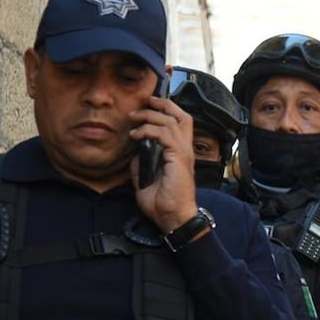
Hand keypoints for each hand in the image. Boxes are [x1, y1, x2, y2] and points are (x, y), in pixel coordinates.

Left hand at [127, 97, 199, 232]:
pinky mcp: (178, 157)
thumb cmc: (163, 203)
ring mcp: (183, 153)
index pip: (180, 123)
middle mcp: (185, 150)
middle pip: (181, 116)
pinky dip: (147, 130)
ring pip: (171, 121)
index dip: (167, 110)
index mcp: (180, 153)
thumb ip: (141, 165)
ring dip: (149, 116)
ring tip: (134, 118)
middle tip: (145, 102)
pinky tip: (135, 135)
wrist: (173, 217)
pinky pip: (163, 134)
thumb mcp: (145, 180)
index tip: (149, 105)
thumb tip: (134, 154)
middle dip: (163, 104)